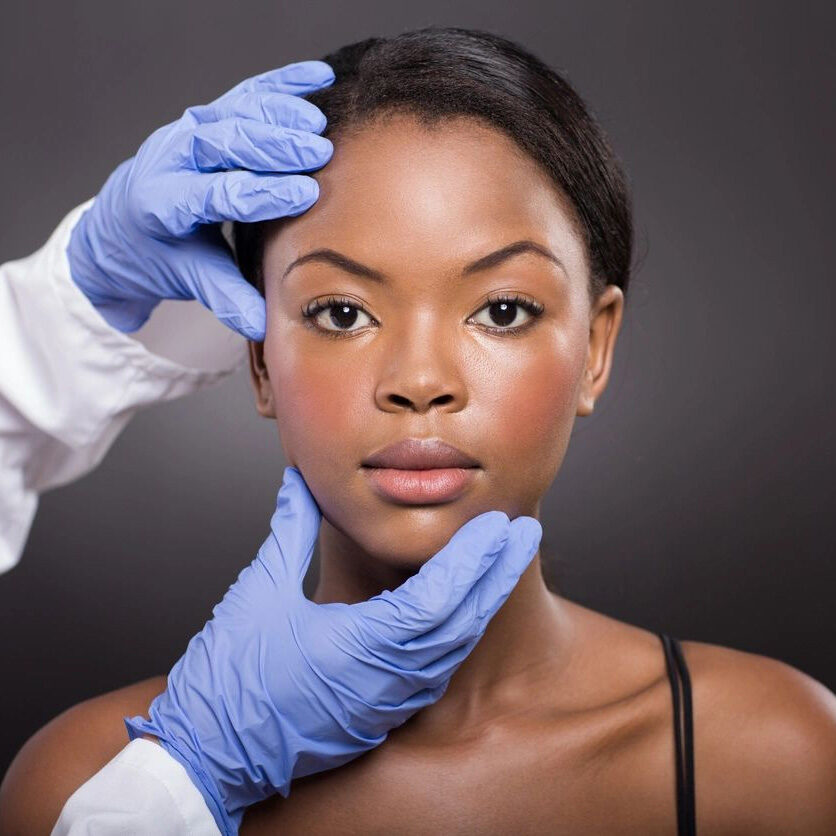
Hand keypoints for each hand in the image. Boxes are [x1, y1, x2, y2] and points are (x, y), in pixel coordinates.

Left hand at [66, 61, 334, 338]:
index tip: (304, 194)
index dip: (261, 192)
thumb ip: (225, 297)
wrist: (119, 227)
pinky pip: (243, 95)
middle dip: (272, 145)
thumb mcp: (185, 278)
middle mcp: (169, 158)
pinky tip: (316, 78)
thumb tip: (264, 323)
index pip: (215, 193)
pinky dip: (280, 84)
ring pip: (232, 111)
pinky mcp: (204, 119)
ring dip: (277, 112)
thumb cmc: (155, 255)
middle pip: (222, 141)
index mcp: (160, 202)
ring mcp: (185, 132)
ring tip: (318, 122)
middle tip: (318, 151)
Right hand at [124, 466, 541, 833]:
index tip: (499, 525)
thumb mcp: (259, 590)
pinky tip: (466, 612)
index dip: (473, 558)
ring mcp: (387, 703)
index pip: (440, 596)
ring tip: (501, 565)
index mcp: (361, 645)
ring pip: (454, 650)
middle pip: (462, 622)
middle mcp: (387, 680)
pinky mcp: (381, 716)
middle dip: (496, 574)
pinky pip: (436, 672)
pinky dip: (458, 635)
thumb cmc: (229, 676)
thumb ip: (289, 528)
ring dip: (482, 603)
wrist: (208, 754)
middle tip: (522, 534)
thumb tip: (300, 480)